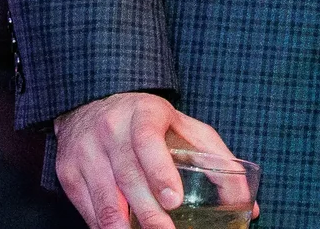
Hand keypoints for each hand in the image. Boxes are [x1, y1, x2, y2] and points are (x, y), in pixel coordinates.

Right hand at [53, 91, 249, 228]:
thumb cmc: (149, 120)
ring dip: (124, 228)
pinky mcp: (69, 174)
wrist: (93, 103)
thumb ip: (218, 160)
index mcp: (143, 114)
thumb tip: (250, 204)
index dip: (159, 172)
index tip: (174, 199)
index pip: (147, 141)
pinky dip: (106, 227)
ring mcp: (85, 153)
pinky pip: (89, 210)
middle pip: (128, 179)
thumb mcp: (185, 127)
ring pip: (105, 201)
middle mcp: (110, 131)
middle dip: (148, 214)